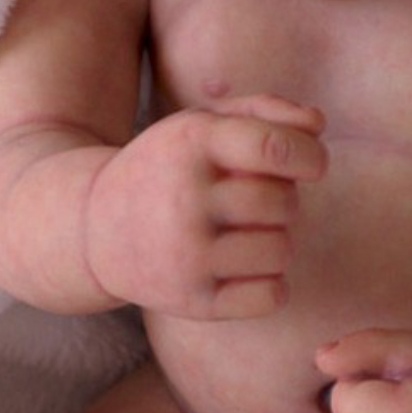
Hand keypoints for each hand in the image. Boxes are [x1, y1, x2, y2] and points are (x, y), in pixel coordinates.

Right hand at [84, 94, 325, 317]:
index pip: (275, 147)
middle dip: (283, 202)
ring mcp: (185, 253)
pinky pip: (270, 296)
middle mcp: (185, 198)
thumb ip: (266, 112)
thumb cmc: (169, 168)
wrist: (93, 228)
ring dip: (277, 243)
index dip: (310, 157)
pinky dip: (270, 286)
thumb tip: (317, 126)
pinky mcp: (190, 300)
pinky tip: (245, 271)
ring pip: (281, 250)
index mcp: (191, 144)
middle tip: (254, 205)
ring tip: (247, 235)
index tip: (311, 165)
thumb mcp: (203, 125)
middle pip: (283, 203)